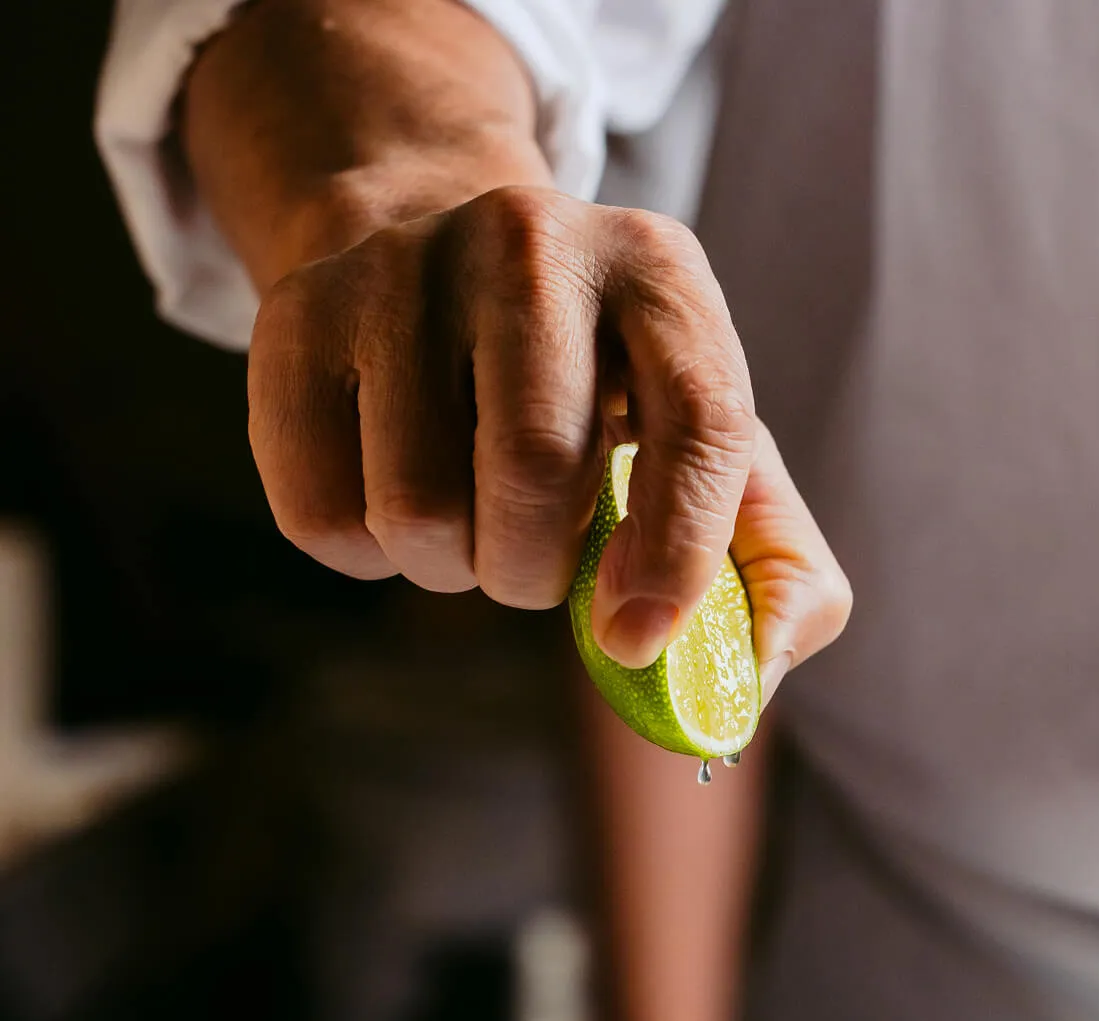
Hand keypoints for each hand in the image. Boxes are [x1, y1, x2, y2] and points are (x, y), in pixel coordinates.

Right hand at [247, 188, 850, 681]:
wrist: (434, 264)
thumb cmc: (600, 393)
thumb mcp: (707, 447)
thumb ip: (775, 564)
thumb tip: (757, 671)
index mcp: (663, 271)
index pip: (698, 420)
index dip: (677, 551)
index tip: (636, 638)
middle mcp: (532, 242)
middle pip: (533, 466)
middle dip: (535, 570)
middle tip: (536, 565)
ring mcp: (402, 269)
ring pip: (418, 506)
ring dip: (450, 569)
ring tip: (469, 522)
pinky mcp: (295, 320)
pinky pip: (323, 518)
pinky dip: (366, 559)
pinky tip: (392, 500)